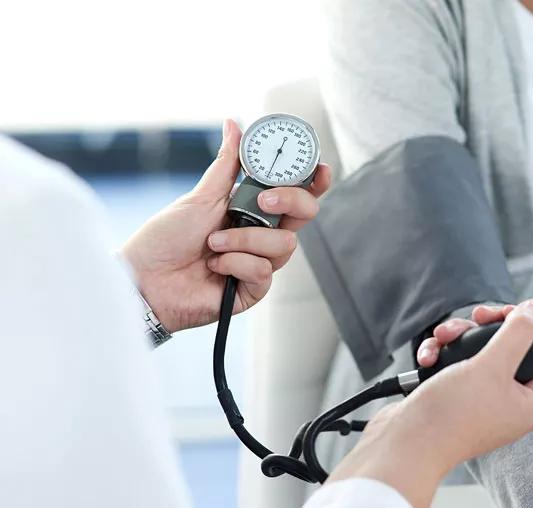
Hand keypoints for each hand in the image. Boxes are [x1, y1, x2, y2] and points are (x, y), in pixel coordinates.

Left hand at [121, 119, 331, 332]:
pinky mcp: (254, 289)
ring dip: (245, 239)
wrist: (145, 277)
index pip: (297, 193)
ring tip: (214, 243)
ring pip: (284, 244)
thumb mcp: (202, 195)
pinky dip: (235, 264)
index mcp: (255, 209)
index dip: (314, 181)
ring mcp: (260, 262)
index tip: (319, 169)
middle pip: (305, 215)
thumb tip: (233, 124)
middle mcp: (263, 234)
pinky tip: (214, 267)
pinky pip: (263, 270)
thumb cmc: (167, 238)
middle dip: (290, 202)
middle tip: (263, 201)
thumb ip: (228, 163)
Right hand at [328, 300, 532, 507]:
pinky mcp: (459, 395)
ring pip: (483, 350)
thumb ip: (518, 333)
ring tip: (443, 336)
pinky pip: (460, 362)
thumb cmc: (453, 414)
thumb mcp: (491, 365)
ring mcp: (486, 399)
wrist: (405, 443)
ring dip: (461, 336)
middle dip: (493, 325)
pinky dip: (444, 353)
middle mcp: (514, 401)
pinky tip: (429, 356)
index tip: (514, 313)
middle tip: (478, 316)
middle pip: (517, 346)